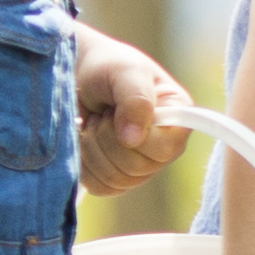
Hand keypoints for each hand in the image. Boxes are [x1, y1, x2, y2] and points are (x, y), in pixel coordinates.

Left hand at [74, 31, 183, 197]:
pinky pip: (100, 186)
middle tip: (101, 113)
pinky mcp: (115, 178)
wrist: (76, 74)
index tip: (115, 110)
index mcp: (178, 120)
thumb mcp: (124, 72)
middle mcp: (164, 148)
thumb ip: (136, 99)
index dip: (136, 134)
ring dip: (92, 149)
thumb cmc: (107, 67)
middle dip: (106, 138)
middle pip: (136, 168)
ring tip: (91, 124)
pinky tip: (83, 141)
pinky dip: (83, 164)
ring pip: (116, 179)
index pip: (165, 148)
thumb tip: (134, 140)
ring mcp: (141, 166)